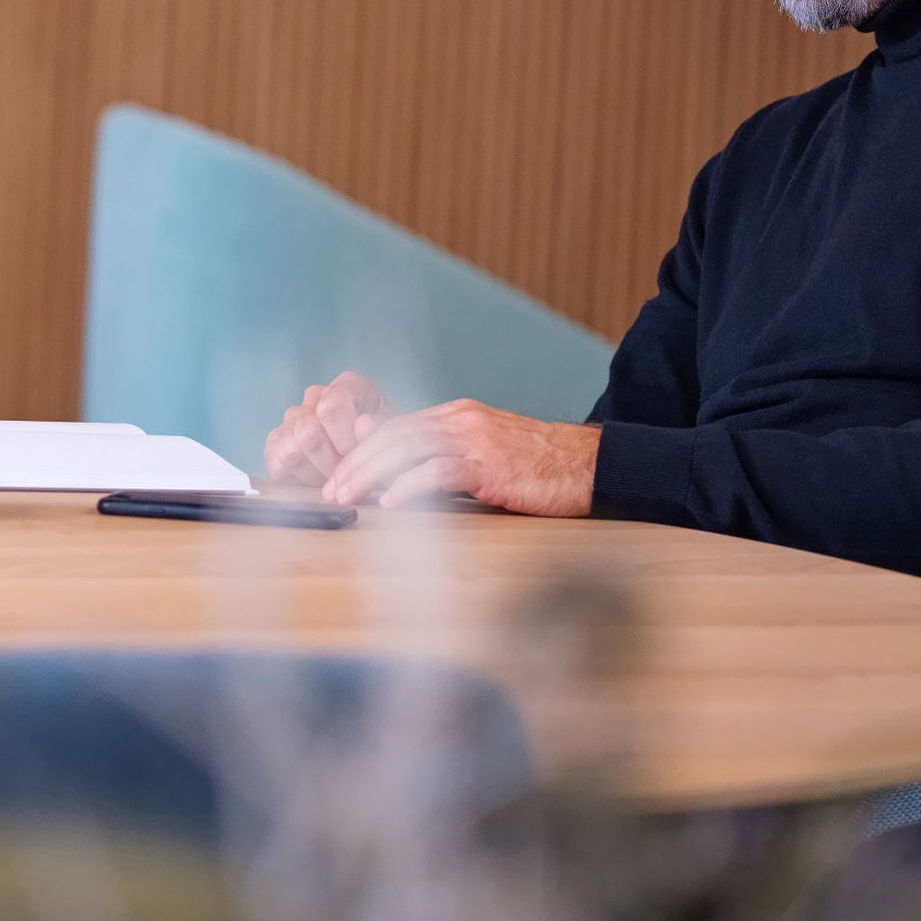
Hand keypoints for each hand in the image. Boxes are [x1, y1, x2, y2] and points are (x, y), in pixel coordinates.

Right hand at [261, 372, 393, 496]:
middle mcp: (316, 396)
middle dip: (333, 463)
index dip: (346, 440)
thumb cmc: (383, 449)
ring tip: (337, 479)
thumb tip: (363, 425)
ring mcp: (292, 418)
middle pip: (309, 431)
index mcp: (348, 386)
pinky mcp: (275, 444)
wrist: (369, 464)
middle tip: (351, 476)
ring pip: (291, 448)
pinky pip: (277, 462)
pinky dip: (299, 479)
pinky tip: (318, 480)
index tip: (362, 458)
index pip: (333, 406)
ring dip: (317, 473)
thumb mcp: (392, 440)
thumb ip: (382, 430)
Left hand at [318, 399, 598, 516]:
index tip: (340, 476)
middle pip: (393, 435)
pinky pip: (440, 471)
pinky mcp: (490, 464)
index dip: (364, 451)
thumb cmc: (539, 468)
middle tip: (331, 490)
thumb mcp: (487, 456)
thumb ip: (450, 461)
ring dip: (371, 474)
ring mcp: (475, 439)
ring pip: (407, 448)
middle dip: (356, 463)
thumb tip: (406, 484)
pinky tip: (391, 503)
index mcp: (457, 417)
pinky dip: (410, 486)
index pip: (397, 428)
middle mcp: (461, 421)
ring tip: (348, 497)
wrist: (589, 465)